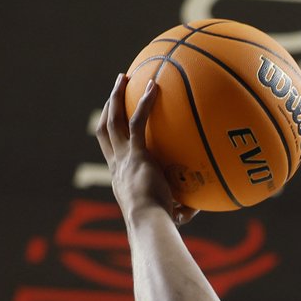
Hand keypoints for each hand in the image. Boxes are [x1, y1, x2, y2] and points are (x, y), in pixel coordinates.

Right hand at [95, 74, 197, 225]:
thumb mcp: (167, 213)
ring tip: (125, 77)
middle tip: (117, 89)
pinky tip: (154, 87)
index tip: (115, 119)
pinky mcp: (137, 153)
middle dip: (109, 106)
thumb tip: (194, 209)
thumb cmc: (159, 224)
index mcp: (119, 175)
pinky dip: (144, 103)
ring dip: (117, 96)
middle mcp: (116, 162)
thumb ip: (179, 208)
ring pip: (113, 119)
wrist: (148, 221)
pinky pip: (137, 122)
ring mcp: (124, 156)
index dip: (111, 133)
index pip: (110, 149)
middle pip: (105, 127)